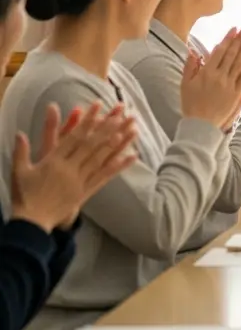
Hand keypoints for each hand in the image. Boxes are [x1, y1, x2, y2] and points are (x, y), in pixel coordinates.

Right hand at [9, 102, 138, 232]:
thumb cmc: (24, 196)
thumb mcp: (19, 172)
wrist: (32, 223)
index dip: (87, 121)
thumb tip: (19, 133)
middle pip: (92, 144)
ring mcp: (80, 180)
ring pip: (102, 158)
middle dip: (108, 126)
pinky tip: (133, 156)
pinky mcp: (86, 191)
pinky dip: (120, 166)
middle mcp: (70, 169)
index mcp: (53, 161)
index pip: (73, 137)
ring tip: (133, 128)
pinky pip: (105, 176)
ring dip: (119, 142)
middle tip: (122, 112)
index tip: (97, 106)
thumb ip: (21, 151)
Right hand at [180, 24, 240, 127]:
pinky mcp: (238, 95)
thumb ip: (189, 67)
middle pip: (233, 55)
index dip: (228, 39)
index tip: (235, 28)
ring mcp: (230, 86)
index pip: (220, 52)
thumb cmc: (191, 105)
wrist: (200, 126)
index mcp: (206, 73)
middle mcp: (220, 78)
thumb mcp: (185, 85)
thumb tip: (192, 51)